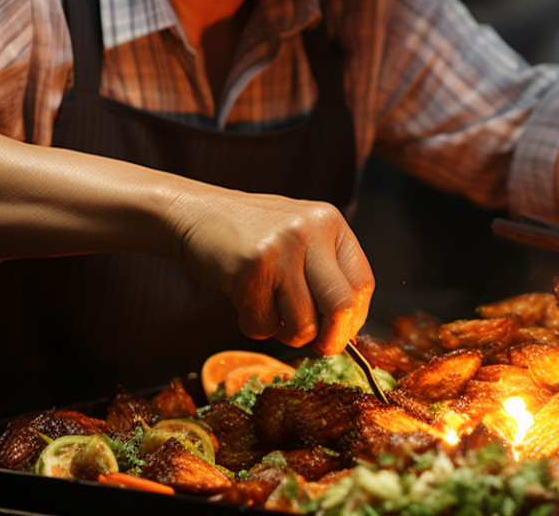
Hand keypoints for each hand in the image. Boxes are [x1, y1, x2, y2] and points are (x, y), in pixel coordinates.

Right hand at [165, 189, 373, 354]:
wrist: (195, 213)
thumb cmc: (251, 235)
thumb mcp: (300, 237)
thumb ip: (325, 273)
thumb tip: (344, 332)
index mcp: (330, 222)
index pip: (362, 285)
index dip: (353, 321)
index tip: (337, 333)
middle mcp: (310, 230)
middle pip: (340, 307)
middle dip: (329, 339)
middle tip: (315, 345)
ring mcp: (281, 248)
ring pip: (302, 325)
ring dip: (284, 334)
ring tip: (268, 311)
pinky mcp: (250, 268)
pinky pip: (264, 325)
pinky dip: (253, 326)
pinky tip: (243, 301)